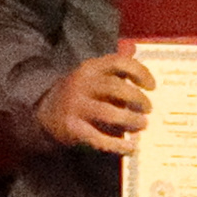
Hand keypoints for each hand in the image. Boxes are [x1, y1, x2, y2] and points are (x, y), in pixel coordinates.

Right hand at [36, 54, 154, 154]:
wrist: (44, 112)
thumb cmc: (78, 93)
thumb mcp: (92, 74)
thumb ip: (113, 65)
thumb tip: (134, 48)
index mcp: (90, 68)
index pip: (118, 62)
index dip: (139, 72)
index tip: (152, 86)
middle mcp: (82, 84)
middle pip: (116, 88)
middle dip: (137, 98)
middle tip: (148, 109)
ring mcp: (76, 106)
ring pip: (109, 113)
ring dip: (130, 120)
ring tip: (142, 125)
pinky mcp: (72, 128)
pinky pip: (98, 138)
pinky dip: (117, 145)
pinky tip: (130, 148)